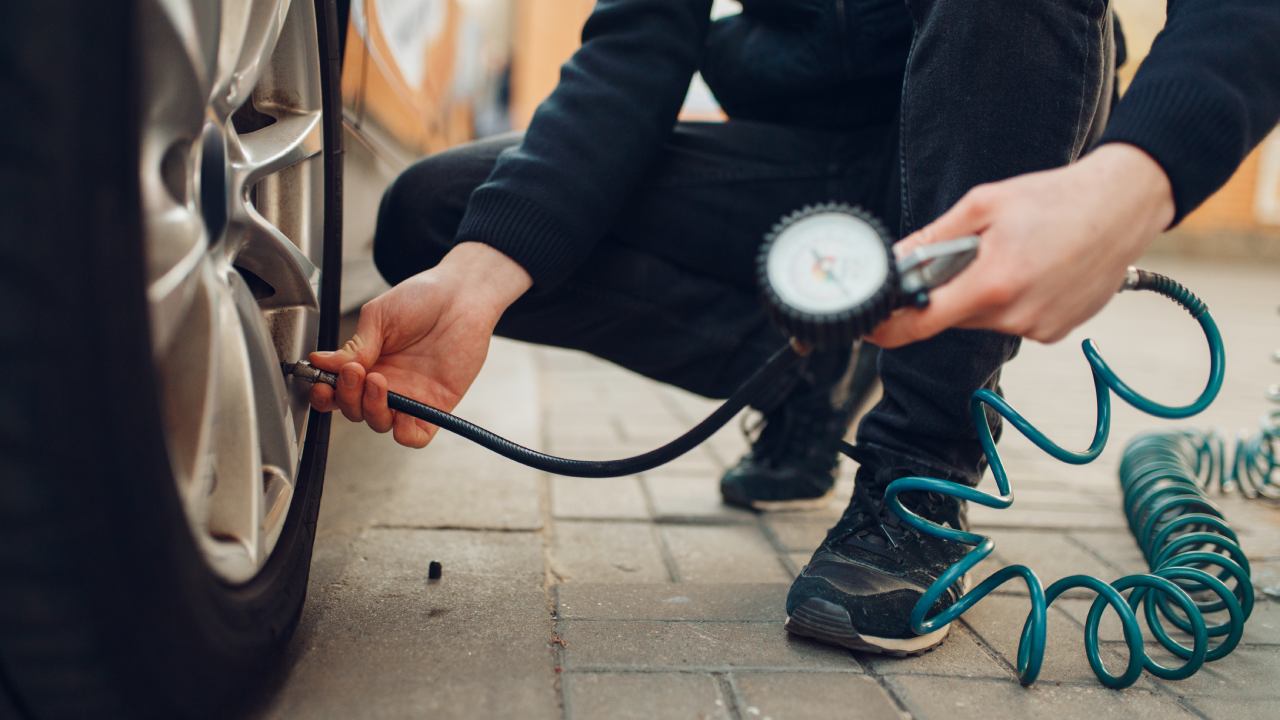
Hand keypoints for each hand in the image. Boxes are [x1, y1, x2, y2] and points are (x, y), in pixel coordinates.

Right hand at [309, 242, 532, 446]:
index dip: (325, 394)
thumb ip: (355, 346)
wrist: (461, 295)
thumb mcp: (379, 317)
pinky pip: (416, 435)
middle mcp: (386, 383)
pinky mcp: (435, 405)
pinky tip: (400, 415)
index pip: (337, 392)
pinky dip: (404, 434)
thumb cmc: (422, 298)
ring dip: (371, 409)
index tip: (322, 383)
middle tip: (353, 372)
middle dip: (347, 397)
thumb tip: (323, 363)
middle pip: (354, 411)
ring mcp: (410, 396)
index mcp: (367, 363)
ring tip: (377, 380)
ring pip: (379, 423)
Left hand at [868, 143, 1175, 346]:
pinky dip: (1011, 300)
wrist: (1125, 206)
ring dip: (981, 294)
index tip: (870, 324)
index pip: (921, 323)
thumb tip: (897, 260)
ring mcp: (1039, 328)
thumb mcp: (984, 204)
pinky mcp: (1055, 331)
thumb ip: (935, 238)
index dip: (888, 327)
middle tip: (968, 254)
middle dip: (947, 291)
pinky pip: (1013, 321)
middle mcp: (1016, 315)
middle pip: (952, 317)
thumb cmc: (1057, 199)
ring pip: (982, 319)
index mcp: (993, 283)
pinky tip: (1033, 269)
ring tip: (1013, 254)